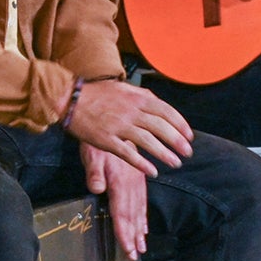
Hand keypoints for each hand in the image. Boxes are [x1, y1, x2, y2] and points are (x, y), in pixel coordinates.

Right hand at [65, 79, 192, 175]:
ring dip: (165, 154)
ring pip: (148, 141)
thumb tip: (159, 104)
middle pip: (162, 127)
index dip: (181, 125)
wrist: (71, 99)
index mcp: (137, 98)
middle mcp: (131, 112)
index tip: (189, 136)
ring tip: (175, 163)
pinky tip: (153, 171)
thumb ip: (143, 97)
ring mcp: (119, 126)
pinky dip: (142, 163)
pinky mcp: (106, 140)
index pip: (167, 111)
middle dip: (178, 141)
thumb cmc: (97, 93)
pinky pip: (128, 154)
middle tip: (188, 152)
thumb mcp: (124, 89)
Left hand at [82, 143, 150, 259]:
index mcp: (120, 182)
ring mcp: (136, 181)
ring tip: (142, 246)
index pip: (121, 213)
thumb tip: (96, 188)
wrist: (117, 121)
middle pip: (132, 216)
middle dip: (133, 237)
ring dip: (140, 230)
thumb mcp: (93, 153)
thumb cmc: (98, 139)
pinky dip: (144, 216)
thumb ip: (95, 173)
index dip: (124, 233)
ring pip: (139, 210)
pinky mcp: (138, 177)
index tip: (128, 250)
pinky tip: (145, 225)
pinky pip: (143, 201)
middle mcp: (131, 185)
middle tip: (135, 255)